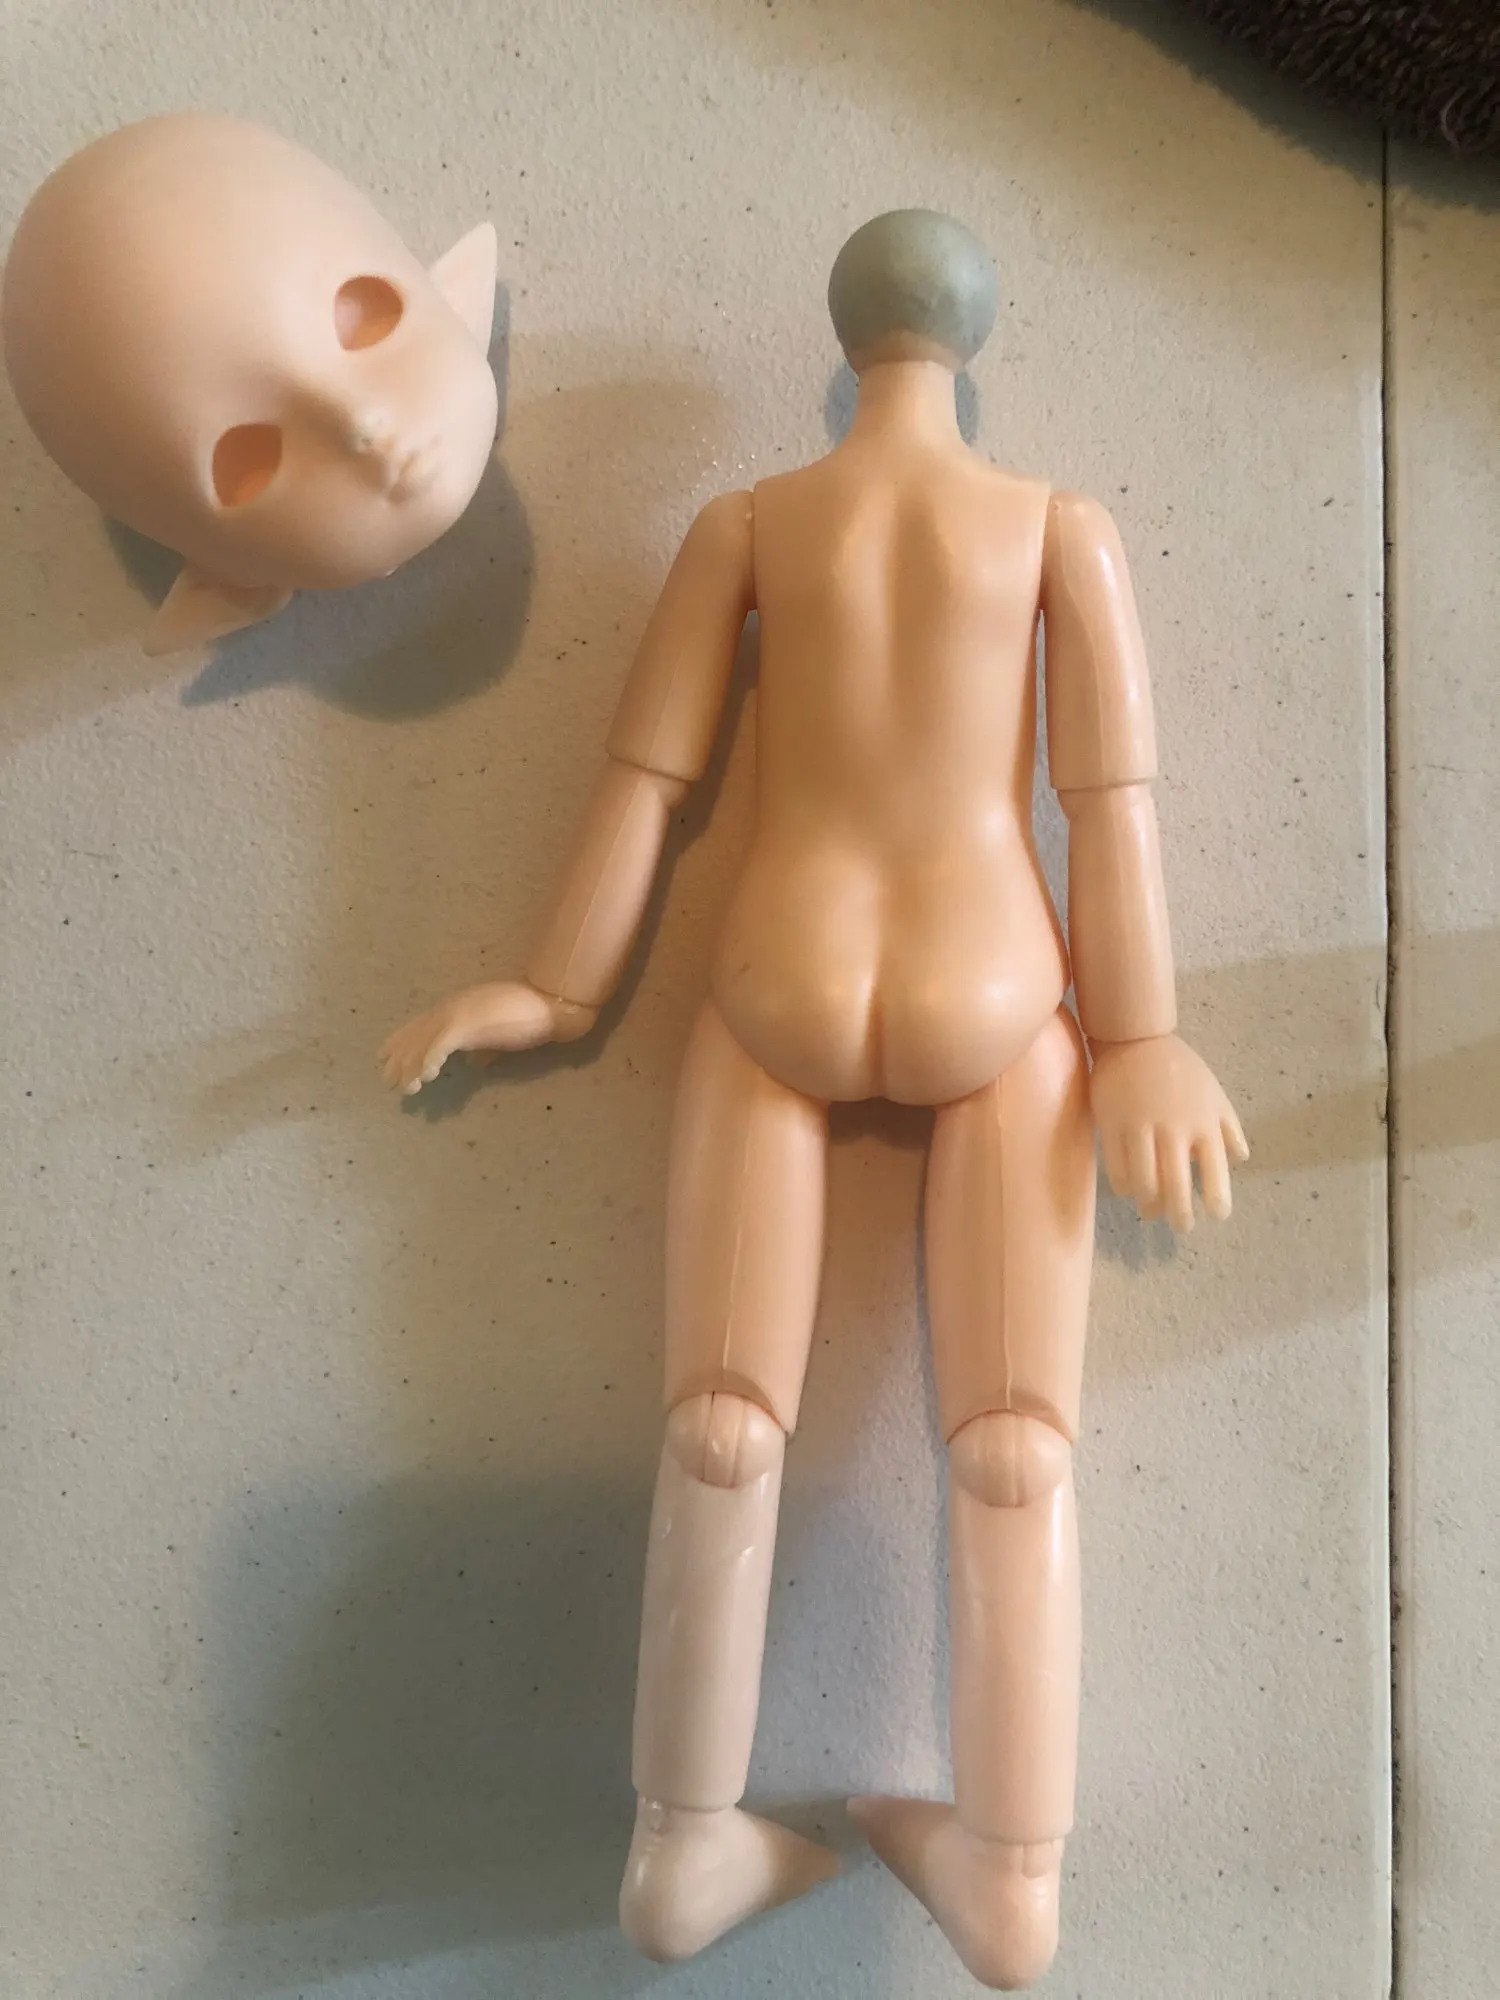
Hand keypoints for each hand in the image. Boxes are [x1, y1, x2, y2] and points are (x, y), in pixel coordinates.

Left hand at [379, 980, 595, 1094]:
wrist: (549, 1002)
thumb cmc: (529, 1016)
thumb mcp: (499, 1034)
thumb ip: (485, 1046)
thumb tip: (476, 1062)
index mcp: (457, 1009)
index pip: (419, 1025)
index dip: (400, 1042)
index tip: (385, 1061)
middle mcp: (451, 1008)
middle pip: (415, 1034)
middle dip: (400, 1060)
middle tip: (390, 1083)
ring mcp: (458, 1013)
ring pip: (423, 1041)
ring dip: (412, 1067)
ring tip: (407, 1088)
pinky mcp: (468, 1023)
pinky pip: (441, 1043)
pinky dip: (430, 1059)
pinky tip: (427, 1076)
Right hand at [1089, 1032, 1247, 1232]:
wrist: (1135, 1039)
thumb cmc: (1180, 1069)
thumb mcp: (1214, 1094)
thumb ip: (1229, 1128)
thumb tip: (1240, 1159)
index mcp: (1204, 1124)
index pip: (1215, 1173)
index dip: (1217, 1200)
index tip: (1216, 1215)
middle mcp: (1174, 1131)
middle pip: (1176, 1187)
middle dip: (1181, 1215)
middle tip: (1182, 1227)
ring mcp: (1141, 1129)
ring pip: (1144, 1183)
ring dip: (1150, 1205)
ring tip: (1152, 1212)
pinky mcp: (1112, 1126)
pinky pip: (1116, 1168)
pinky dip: (1124, 1186)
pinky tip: (1130, 1190)